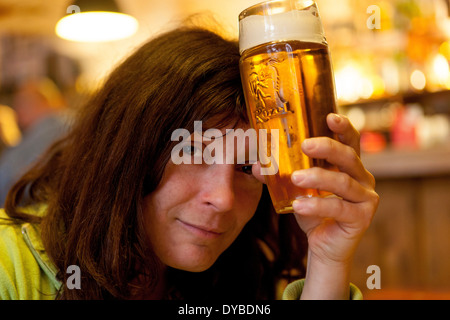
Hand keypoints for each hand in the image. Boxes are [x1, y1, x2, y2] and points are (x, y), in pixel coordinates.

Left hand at [251, 113, 378, 298]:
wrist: (324, 246)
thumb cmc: (313, 211)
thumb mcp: (296, 190)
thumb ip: (280, 176)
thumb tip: (257, 165)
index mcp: (348, 166)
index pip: (350, 141)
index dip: (343, 127)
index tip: (329, 116)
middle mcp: (362, 178)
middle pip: (348, 156)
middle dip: (327, 148)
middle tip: (305, 145)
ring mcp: (366, 198)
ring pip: (343, 182)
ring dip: (318, 178)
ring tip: (295, 178)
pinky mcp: (362, 217)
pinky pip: (339, 208)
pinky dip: (317, 205)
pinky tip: (299, 205)